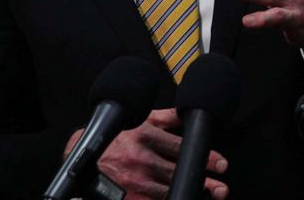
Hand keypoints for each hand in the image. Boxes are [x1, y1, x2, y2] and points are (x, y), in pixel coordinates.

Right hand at [65, 108, 227, 199]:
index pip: (181, 149)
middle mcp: (140, 160)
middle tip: (221, 187)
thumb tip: (188, 113)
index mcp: (145, 137)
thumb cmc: (114, 137)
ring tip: (209, 196)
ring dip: (190, 193)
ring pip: (168, 190)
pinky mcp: (127, 197)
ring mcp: (133, 182)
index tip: (221, 163)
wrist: (82, 159)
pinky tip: (181, 198)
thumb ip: (166, 117)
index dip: (204, 157)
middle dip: (203, 181)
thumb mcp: (139, 120)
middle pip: (178, 172)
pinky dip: (169, 199)